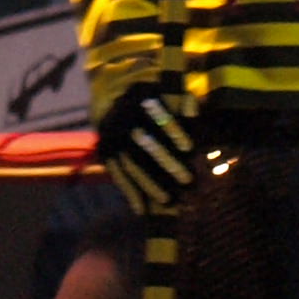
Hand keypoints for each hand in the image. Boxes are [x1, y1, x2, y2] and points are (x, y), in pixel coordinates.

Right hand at [93, 87, 198, 213]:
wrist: (111, 92)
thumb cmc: (151, 94)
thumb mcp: (167, 88)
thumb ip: (183, 99)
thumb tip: (193, 113)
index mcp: (139, 99)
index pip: (158, 115)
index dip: (173, 130)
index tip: (189, 147)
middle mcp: (123, 119)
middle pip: (145, 144)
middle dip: (167, 162)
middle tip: (187, 180)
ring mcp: (113, 138)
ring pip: (131, 163)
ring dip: (149, 183)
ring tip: (168, 201)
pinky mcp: (106, 151)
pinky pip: (117, 174)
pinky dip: (129, 192)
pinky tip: (141, 209)